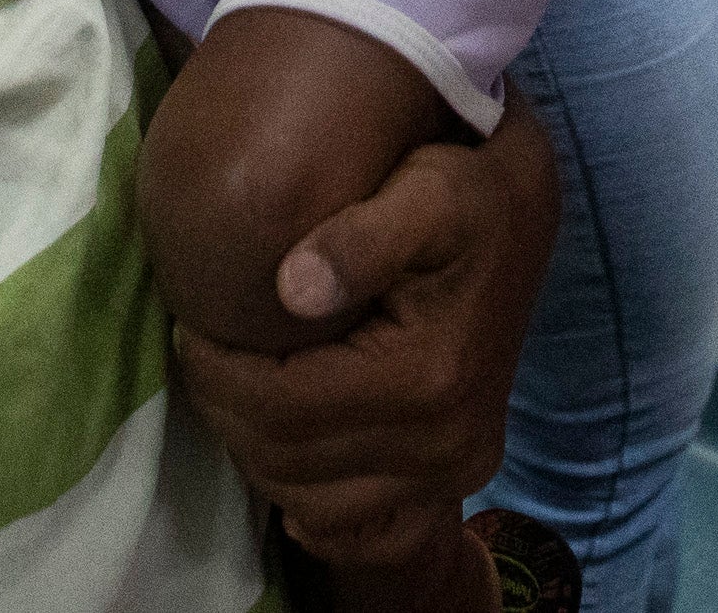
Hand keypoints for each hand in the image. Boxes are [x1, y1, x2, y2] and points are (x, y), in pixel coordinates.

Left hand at [172, 100, 560, 564]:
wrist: (525, 213)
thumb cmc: (469, 188)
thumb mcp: (429, 190)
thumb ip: (363, 237)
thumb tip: (293, 289)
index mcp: (428, 380)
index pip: (281, 409)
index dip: (218, 374)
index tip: (192, 326)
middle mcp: (445, 445)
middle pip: (289, 463)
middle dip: (228, 410)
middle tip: (204, 353)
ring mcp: (454, 471)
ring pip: (312, 503)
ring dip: (259, 451)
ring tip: (238, 386)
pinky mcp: (455, 478)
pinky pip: (360, 529)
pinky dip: (309, 497)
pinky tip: (289, 444)